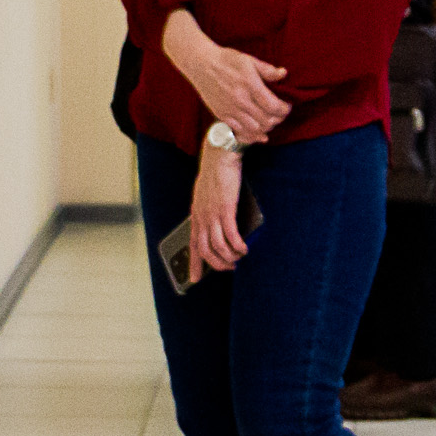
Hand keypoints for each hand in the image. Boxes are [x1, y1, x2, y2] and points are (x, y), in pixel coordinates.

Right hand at [162, 10, 289, 141]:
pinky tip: (257, 130)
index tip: (287, 105)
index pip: (274, 106)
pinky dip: (251, 133)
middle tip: (280, 113)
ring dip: (266, 128)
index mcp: (250, 85)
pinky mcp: (222, 115)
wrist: (201, 64)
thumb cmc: (226, 60)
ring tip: (270, 120)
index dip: (284, 109)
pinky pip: (240, 131)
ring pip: (255, 129)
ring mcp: (230, 109)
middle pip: (267, 120)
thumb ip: (267, 70)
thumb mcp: (249, 60)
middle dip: (278, 119)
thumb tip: (283, 74)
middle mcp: (241, 100)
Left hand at [189, 143, 248, 280]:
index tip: (194, 279)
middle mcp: (202, 217)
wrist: (219, 156)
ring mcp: (212, 214)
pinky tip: (244, 249)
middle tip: (229, 268)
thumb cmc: (216, 174)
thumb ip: (211, 211)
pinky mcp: (225, 209)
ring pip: (217, 246)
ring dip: (229, 257)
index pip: (192, 244)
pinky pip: (230, 235)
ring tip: (239, 259)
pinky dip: (237, 245)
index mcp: (197, 215)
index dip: (194, 263)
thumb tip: (221, 225)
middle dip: (217, 264)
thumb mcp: (208, 196)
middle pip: (205, 250)